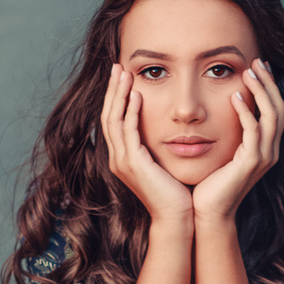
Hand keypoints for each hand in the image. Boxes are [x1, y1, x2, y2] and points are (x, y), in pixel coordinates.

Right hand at [100, 65, 193, 224]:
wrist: (176, 217)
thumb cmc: (174, 192)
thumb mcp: (161, 163)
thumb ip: (155, 145)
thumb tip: (163, 126)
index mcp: (122, 158)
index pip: (113, 120)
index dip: (115, 97)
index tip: (121, 75)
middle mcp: (117, 158)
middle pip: (107, 116)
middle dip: (112, 89)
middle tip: (117, 65)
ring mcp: (122, 162)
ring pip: (114, 120)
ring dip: (118, 94)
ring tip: (124, 73)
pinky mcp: (134, 164)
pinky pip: (129, 132)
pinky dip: (131, 111)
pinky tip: (136, 95)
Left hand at [192, 59, 283, 222]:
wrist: (207, 212)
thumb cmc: (210, 182)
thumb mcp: (223, 151)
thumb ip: (229, 131)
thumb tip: (221, 105)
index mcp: (266, 147)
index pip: (276, 110)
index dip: (270, 87)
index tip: (258, 66)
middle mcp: (270, 151)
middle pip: (279, 109)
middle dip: (269, 83)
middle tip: (257, 62)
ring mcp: (263, 157)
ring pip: (271, 116)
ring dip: (261, 92)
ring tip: (248, 73)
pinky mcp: (251, 163)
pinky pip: (253, 131)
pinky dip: (246, 113)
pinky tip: (234, 98)